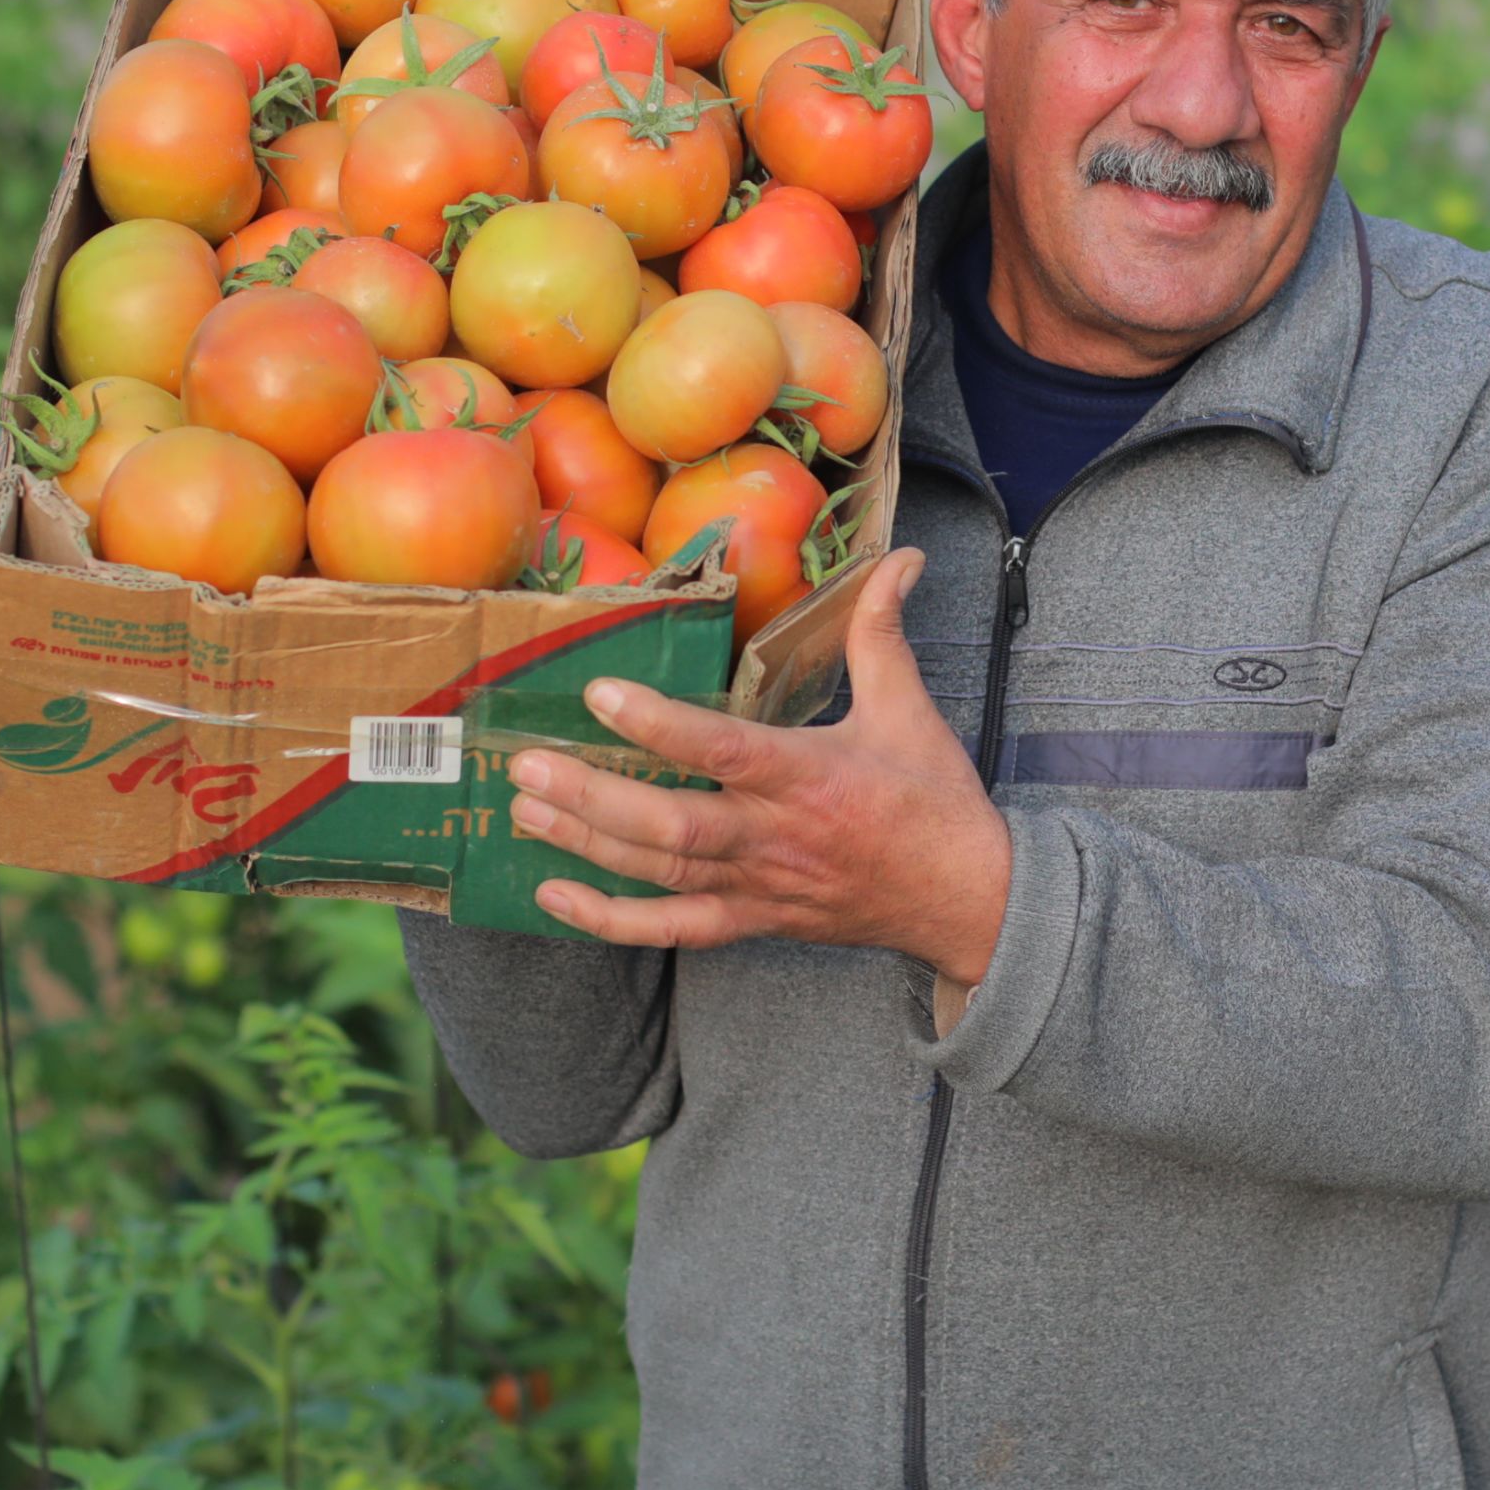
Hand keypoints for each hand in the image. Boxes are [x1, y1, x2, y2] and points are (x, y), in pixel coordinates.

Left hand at [509, 549, 1012, 982]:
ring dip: (585, 843)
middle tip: (526, 763)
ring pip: (658, 874)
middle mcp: (773, 838)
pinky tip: (552, 895)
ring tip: (523, 805)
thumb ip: (883, 632)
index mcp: (809, 778)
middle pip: (670, 827)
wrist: (966, 901)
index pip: (723, 752)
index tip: (601, 693)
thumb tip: (904, 558)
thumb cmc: (933, 803)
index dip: (659, 726)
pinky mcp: (750, 920)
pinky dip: (608, 921)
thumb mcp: (909, 711)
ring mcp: (756, 887)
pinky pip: (670, 931)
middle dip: (592, 798)